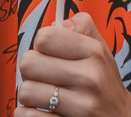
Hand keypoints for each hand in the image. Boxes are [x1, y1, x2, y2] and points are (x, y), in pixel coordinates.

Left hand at [16, 13, 130, 116]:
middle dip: (31, 70)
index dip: (41, 45)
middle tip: (43, 76)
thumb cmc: (105, 83)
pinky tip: (43, 112)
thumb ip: (81, 27)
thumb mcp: (101, 49)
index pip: (45, 37)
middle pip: (28, 63)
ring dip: (30, 95)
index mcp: (93, 52)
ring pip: (26, 92)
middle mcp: (88, 78)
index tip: (48, 53)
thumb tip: (55, 23)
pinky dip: (29, 114)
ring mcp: (79, 106)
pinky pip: (27, 116)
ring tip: (45, 95)